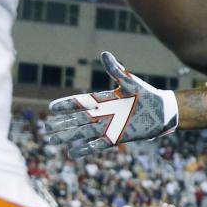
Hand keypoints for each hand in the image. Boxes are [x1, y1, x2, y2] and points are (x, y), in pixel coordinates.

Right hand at [45, 51, 177, 157]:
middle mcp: (103, 114)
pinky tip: (71, 152)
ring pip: (83, 132)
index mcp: (104, 99)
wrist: (161, 111)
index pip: (80, 102)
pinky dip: (84, 148)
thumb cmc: (146, 94)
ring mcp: (108, 126)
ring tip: (51, 140)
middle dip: (61, 124)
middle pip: (77, 120)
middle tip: (45, 128)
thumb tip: (104, 54)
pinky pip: (97, 144)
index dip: (67, 105)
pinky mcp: (116, 137)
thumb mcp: (130, 81)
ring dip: (67, 136)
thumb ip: (115, 70)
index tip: (52, 108)